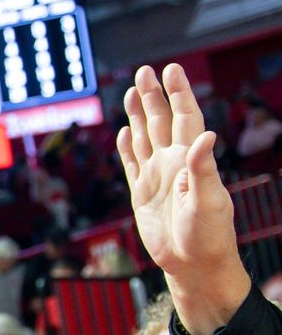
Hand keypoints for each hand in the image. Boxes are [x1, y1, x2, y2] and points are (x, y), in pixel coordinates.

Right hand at [116, 64, 248, 334]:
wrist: (193, 265)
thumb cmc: (209, 236)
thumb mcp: (210, 201)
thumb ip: (204, 168)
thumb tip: (205, 136)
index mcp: (191, 161)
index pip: (185, 118)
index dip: (179, 94)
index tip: (171, 69)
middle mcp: (174, 164)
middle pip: (161, 122)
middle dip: (154, 97)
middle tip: (144, 71)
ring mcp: (157, 178)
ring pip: (145, 138)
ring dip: (139, 116)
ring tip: (133, 93)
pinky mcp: (143, 194)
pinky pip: (133, 164)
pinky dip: (127, 148)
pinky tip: (124, 133)